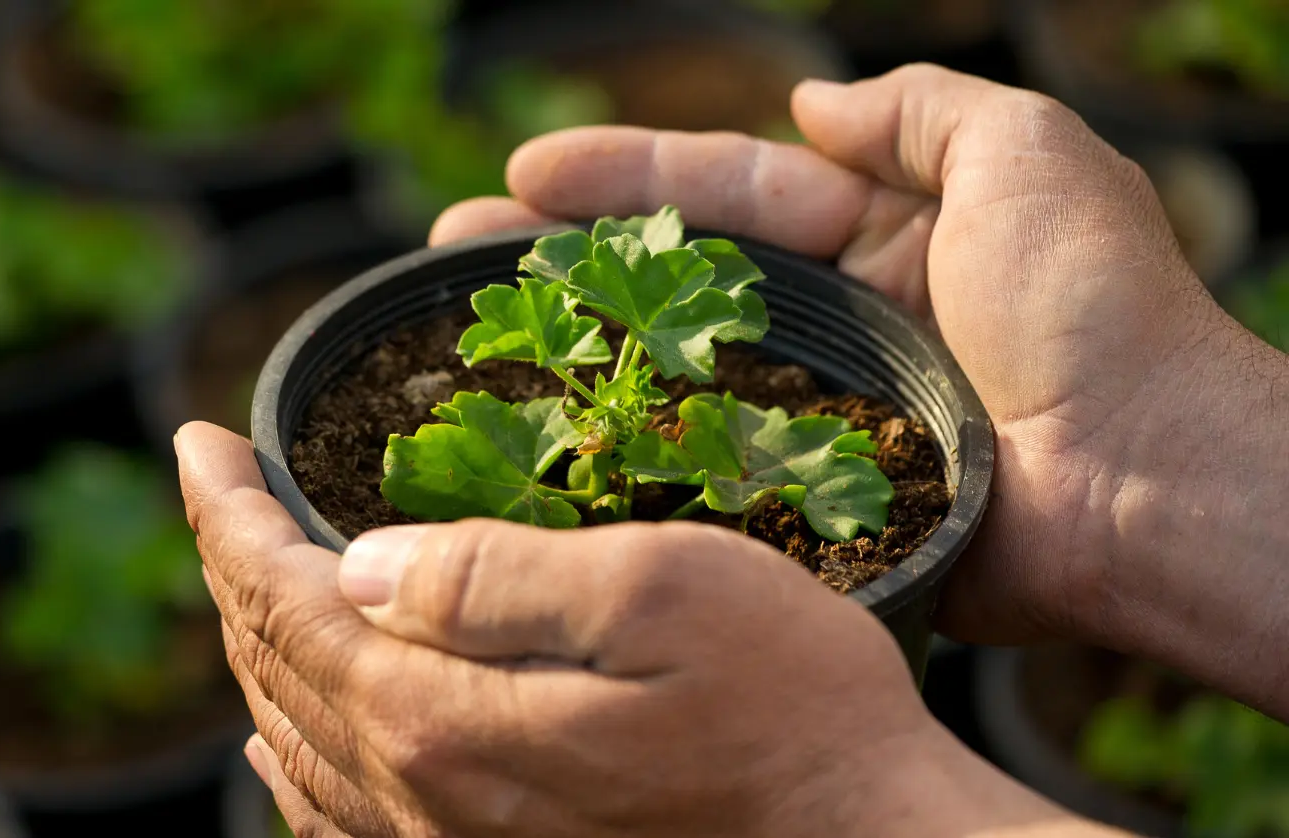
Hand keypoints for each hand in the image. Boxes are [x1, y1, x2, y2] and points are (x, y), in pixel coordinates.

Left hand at [179, 423, 1105, 837]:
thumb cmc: (794, 715)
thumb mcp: (663, 595)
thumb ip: (498, 577)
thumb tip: (362, 566)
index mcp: (443, 715)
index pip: (284, 595)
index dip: (228, 511)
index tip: (197, 440)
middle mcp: (420, 800)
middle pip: (278, 666)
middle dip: (234, 564)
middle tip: (218, 486)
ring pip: (297, 738)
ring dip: (258, 647)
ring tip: (245, 573)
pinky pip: (340, 815)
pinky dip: (294, 750)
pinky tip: (286, 730)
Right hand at [433, 64, 1288, 713]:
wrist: (1145, 483)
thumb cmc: (1096, 310)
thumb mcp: (1027, 156)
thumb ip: (920, 110)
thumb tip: (812, 99)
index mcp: (876, 236)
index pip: (721, 191)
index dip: (620, 176)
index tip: (522, 174)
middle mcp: (831, 323)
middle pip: (667, 281)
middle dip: (559, 260)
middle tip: (449, 253)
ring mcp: (811, 417)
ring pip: (666, 374)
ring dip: (566, 357)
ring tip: (457, 343)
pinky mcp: (808, 503)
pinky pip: (701, 471)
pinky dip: (623, 460)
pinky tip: (544, 452)